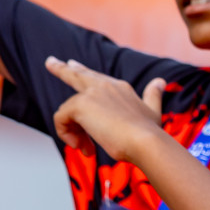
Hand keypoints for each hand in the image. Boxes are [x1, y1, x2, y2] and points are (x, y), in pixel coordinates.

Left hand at [45, 57, 166, 162]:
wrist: (146, 141)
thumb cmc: (150, 132)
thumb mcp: (153, 110)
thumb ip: (153, 95)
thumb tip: (160, 81)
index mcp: (120, 88)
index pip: (95, 77)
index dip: (83, 72)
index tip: (71, 64)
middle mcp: (104, 86)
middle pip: (77, 74)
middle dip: (61, 69)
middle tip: (50, 62)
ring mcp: (92, 93)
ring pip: (68, 109)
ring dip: (73, 131)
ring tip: (85, 147)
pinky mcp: (80, 105)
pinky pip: (61, 119)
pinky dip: (66, 134)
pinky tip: (81, 145)